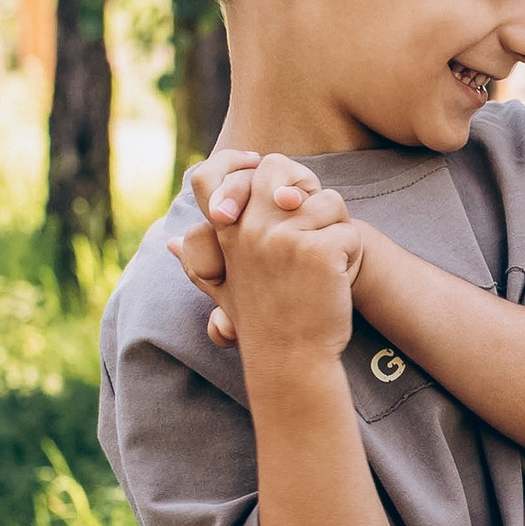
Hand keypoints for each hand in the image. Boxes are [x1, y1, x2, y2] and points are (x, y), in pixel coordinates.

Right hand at [169, 154, 346, 347]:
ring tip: (323, 268)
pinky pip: (349, 232)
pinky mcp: (316, 251)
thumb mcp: (225, 288)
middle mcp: (249, 228)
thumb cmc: (265, 322)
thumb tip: (173, 243)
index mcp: (225, 231)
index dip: (247, 165)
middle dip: (303, 191)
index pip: (221, 171)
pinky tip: (336, 282)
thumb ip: (200, 260)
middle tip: (313, 227)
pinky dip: (351, 257)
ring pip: (328, 200)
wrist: (292, 360)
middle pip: (279, 167)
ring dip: (336, 232)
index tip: (270, 179)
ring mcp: (283, 237)